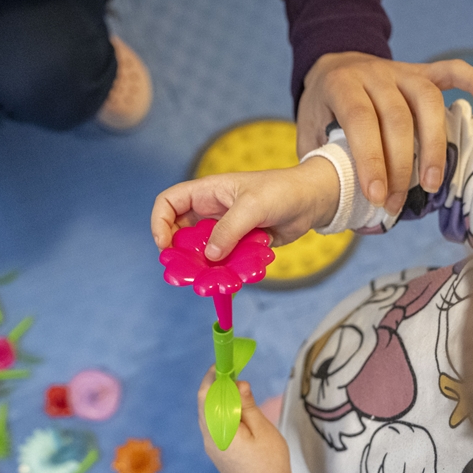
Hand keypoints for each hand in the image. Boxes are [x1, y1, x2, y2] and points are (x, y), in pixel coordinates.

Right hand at [152, 155, 338, 260]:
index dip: (159, 223)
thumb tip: (210, 256)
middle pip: (180, 234)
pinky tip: (237, 277)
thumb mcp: (253, 206)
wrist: (312, 201)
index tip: (166, 246)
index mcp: (207, 192)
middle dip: (182, 254)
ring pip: (203, 253)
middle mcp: (211, 212)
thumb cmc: (282, 192)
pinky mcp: (239, 246)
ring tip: (214, 279)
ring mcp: (224, 230)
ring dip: (206, 268)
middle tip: (189, 272)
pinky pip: (224, 262)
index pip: (168, 203)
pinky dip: (226, 271)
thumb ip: (229, 230)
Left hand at [197, 368, 306, 472]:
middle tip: (234, 374)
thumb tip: (237, 384)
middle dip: (216, 386)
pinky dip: (221, 413)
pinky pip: (213, 426)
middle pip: (204, 405)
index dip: (213, 377)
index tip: (224, 364)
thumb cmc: (270, 463)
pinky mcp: (217, 454)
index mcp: (218, 431)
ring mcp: (211, 448)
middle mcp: (209, 439)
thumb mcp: (262, 429)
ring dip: (219, 400)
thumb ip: (246, 405)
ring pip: (208, 416)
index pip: (207, 396)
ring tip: (239, 391)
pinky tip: (237, 411)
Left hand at [297, 52, 472, 214]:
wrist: (334, 64)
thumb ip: (323, 157)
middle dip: (400, 166)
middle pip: (397, 117)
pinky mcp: (422, 70)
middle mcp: (374, 74)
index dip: (370, 160)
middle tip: (397, 203)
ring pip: (428, 101)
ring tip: (433, 183)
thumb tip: (337, 200)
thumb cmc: (324, 109)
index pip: (361, 121)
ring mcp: (401, 70)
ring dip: (434, 144)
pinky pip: (453, 70)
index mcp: (341, 85)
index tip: (376, 196)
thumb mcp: (310, 130)